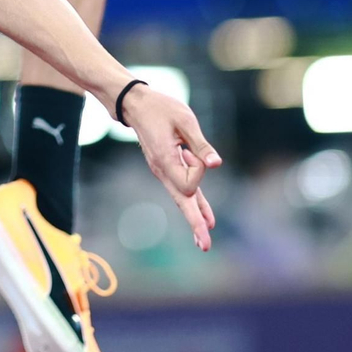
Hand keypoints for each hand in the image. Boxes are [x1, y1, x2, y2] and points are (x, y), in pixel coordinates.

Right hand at [120, 84, 221, 251]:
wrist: (134, 104)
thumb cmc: (160, 108)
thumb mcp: (184, 120)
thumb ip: (201, 144)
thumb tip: (217, 164)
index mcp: (165, 161)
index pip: (190, 181)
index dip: (198, 168)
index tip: (189, 148)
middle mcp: (162, 171)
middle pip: (183, 203)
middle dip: (195, 223)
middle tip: (205, 247)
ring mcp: (163, 171)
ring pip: (184, 199)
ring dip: (195, 216)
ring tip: (204, 242)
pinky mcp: (167, 168)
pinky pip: (184, 190)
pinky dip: (195, 204)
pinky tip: (205, 218)